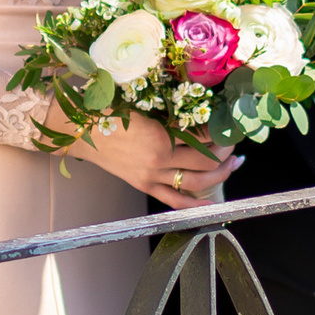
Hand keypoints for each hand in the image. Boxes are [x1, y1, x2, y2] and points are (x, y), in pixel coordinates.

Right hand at [81, 115, 241, 215]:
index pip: (201, 137)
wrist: (80, 132)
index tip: (227, 125)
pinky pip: (175, 201)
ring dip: (219, 175)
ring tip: (233, 165)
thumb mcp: (144, 109)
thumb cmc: (109, 113)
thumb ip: (171, 117)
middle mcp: (158, 160)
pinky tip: (213, 205)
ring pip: (195, 182)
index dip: (218, 132)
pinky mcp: (145, 186)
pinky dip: (195, 205)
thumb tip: (200, 119)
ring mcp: (151, 177)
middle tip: (234, 145)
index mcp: (159, 136)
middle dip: (224, 152)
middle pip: (204, 161)